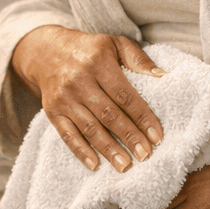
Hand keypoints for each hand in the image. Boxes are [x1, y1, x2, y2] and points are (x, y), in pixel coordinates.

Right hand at [10, 25, 163, 171]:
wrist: (46, 50)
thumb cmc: (89, 49)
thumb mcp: (115, 43)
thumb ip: (139, 59)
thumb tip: (163, 76)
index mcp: (98, 62)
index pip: (124, 94)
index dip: (141, 116)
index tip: (157, 136)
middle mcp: (79, 80)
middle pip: (108, 113)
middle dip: (128, 136)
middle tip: (145, 155)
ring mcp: (64, 97)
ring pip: (89, 127)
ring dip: (108, 149)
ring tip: (125, 165)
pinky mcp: (52, 111)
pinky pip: (66, 134)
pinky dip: (81, 150)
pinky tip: (95, 165)